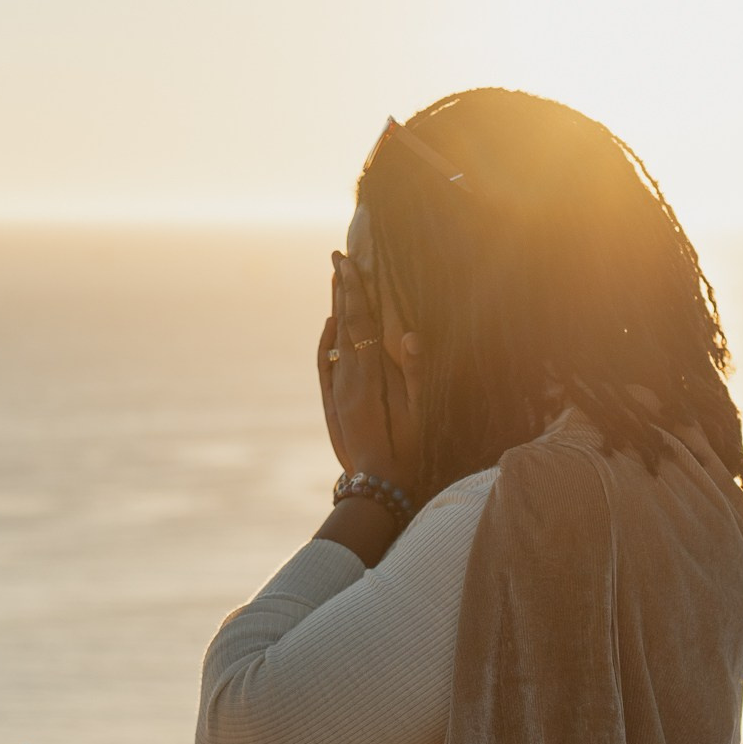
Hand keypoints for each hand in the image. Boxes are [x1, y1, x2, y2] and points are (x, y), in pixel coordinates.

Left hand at [322, 252, 423, 492]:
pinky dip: (327, 339)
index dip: (354, 290)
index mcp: (367, 378)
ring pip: (333, 340)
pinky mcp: (334, 402)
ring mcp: (337, 391)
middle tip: (336, 256)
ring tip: (335, 279)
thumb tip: (408, 334)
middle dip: (341, 288)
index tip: (347, 261)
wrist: (376, 487)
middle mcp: (346, 380)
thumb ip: (415, 374)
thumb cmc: (406, 453)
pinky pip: (325, 362)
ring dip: (336, 307)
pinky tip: (331, 323)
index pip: (359, 323)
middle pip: (342, 324)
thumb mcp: (418, 415)